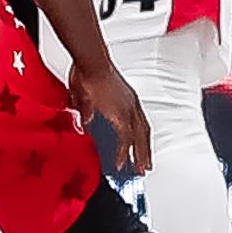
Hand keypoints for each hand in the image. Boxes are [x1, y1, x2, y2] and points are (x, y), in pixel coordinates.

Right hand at [69, 53, 152, 173]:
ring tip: (140, 170)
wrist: (90, 62)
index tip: (140, 148)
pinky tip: (122, 163)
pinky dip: (124, 152)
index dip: (140, 136)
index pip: (138, 122)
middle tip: (146, 166)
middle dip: (145, 151)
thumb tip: (85, 118)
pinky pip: (126, 139)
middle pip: (143, 132)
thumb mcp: (86, 92)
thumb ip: (87, 107)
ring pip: (139, 138)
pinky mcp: (121, 115)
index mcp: (126, 98)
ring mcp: (128, 109)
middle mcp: (131, 104)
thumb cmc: (88, 70)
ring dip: (140, 155)